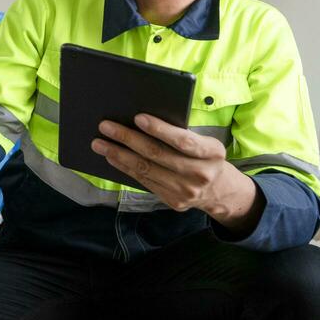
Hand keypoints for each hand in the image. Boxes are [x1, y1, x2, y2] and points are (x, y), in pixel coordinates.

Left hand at [92, 114, 263, 232]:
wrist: (219, 191)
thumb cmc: (205, 157)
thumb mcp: (205, 143)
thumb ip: (181, 134)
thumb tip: (141, 120)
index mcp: (212, 153)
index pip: (183, 140)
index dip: (160, 129)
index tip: (137, 117)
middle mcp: (200, 174)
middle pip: (157, 154)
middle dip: (128, 139)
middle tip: (106, 126)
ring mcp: (186, 191)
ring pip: (146, 170)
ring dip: (119, 154)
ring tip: (100, 143)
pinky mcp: (174, 202)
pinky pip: (145, 182)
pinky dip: (126, 168)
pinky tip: (112, 157)